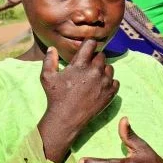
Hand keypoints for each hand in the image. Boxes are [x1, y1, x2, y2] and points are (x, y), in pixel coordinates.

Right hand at [37, 41, 119, 161]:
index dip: (89, 45)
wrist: (67, 118)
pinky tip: (100, 86)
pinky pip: (115, 81)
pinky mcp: (111, 93)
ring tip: (93, 77)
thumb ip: (49, 60)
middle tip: (88, 67)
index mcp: (80, 64)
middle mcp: (95, 70)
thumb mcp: (47, 77)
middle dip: (95, 59)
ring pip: (109, 68)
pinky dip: (109, 82)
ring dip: (103, 70)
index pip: (91, 44)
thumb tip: (52, 48)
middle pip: (101, 55)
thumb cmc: (56, 96)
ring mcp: (104, 82)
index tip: (87, 49)